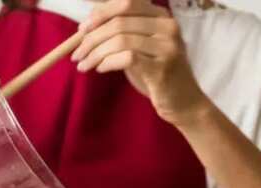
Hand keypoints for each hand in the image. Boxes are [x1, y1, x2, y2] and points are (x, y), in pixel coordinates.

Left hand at [71, 0, 212, 126]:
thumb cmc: (157, 75)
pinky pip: (126, 58)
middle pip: (119, 21)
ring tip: (83, 65)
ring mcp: (167, 47)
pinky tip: (100, 69)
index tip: (81, 30)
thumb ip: (122, 31)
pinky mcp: (162, 68)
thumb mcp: (140, 47)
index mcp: (162, 16)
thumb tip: (90, 19)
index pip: (126, 3)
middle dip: (92, 37)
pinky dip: (107, 63)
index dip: (100, 13)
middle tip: (77, 53)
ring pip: (120, 39)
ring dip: (95, 53)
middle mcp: (167, 27)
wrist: (183, 103)